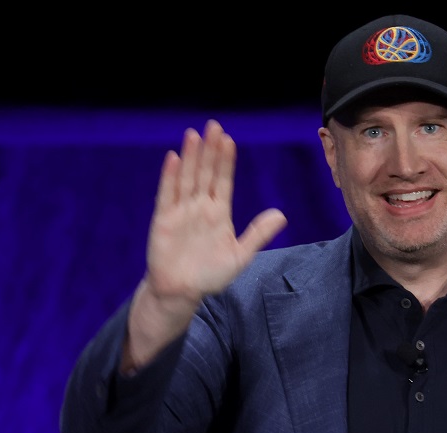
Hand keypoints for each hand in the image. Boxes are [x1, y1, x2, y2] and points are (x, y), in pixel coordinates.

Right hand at [146, 119, 286, 307]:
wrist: (183, 292)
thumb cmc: (210, 275)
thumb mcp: (240, 255)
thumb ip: (258, 234)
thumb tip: (281, 215)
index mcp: (218, 212)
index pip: (223, 180)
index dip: (226, 161)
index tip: (229, 140)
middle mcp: (199, 207)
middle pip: (205, 173)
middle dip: (210, 150)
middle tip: (213, 125)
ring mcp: (181, 212)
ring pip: (187, 178)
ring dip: (190, 157)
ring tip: (194, 135)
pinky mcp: (164, 220)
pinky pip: (167, 195)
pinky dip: (170, 177)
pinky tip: (173, 158)